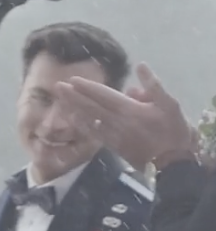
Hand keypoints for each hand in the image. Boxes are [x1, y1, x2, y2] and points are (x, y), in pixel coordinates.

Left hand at [58, 66, 201, 169]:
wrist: (171, 163)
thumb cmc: (173, 132)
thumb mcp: (170, 104)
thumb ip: (153, 85)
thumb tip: (140, 66)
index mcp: (130, 109)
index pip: (103, 95)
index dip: (87, 87)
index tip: (72, 80)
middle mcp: (116, 121)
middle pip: (90, 106)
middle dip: (73, 96)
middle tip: (57, 87)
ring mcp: (112, 135)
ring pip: (88, 119)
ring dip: (73, 108)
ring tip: (60, 100)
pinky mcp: (112, 146)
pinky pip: (93, 133)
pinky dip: (82, 124)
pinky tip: (74, 119)